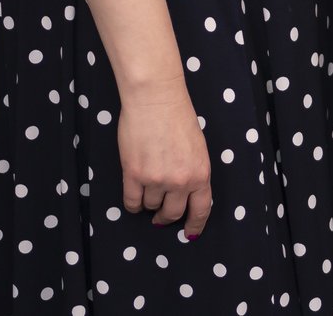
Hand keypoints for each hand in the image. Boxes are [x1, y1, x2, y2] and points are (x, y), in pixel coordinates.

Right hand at [118, 85, 213, 234]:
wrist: (156, 99)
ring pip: (150, 206)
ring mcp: (156, 180)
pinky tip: (134, 196)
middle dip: (166, 216)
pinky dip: (133, 204)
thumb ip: (192, 172)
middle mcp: (180, 181)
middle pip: (172, 213)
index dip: (195, 225)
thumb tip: (184, 195)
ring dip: (148, 203)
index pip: (201, 210)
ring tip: (147, 188)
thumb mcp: (197, 148)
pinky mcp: (134, 175)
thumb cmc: (178, 117)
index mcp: (201, 173)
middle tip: (160, 214)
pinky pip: (132, 202)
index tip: (190, 233)